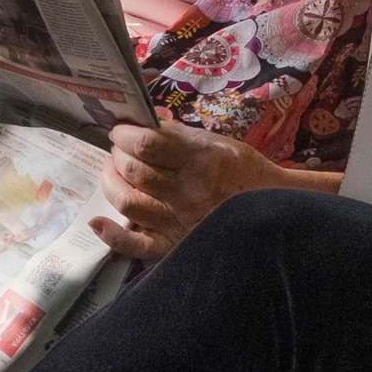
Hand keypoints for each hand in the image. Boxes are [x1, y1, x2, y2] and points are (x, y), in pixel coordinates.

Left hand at [92, 124, 287, 265]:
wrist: (272, 212)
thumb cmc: (243, 172)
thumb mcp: (217, 143)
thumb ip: (179, 135)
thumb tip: (143, 125)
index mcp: (199, 160)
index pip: (146, 144)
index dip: (124, 135)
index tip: (120, 132)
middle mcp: (186, 191)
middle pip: (132, 170)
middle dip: (116, 155)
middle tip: (117, 150)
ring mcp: (178, 222)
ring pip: (127, 202)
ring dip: (111, 183)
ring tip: (113, 173)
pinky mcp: (174, 247)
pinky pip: (136, 245)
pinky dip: (112, 235)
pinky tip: (99, 222)